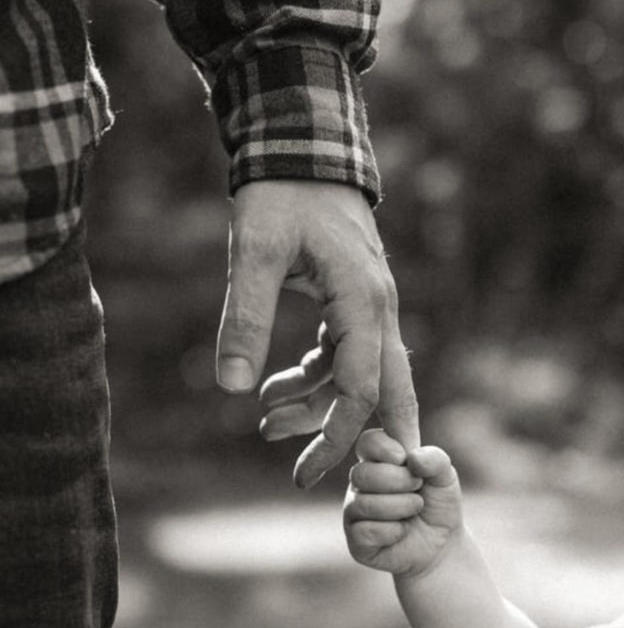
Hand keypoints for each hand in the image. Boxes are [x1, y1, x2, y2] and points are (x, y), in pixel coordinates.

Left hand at [216, 180, 418, 487]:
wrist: (302, 149)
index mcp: (364, 304)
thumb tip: (232, 389)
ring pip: (356, 376)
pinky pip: (343, 354)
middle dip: (351, 439)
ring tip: (264, 422)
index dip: (334, 439)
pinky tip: (273, 388)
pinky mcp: (352, 301)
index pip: (360, 392)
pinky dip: (312, 377)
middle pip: (385, 394)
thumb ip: (245, 317)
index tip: (302, 475)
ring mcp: (369, 306)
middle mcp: (378, 310)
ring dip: (315, 405)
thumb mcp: (254, 251)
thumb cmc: (280, 195)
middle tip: (319, 478)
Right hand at [344, 428, 462, 578]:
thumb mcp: (445, 477)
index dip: (386, 449)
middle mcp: (360, 483)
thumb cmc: (438, 503)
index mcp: (377, 460)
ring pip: (363, 504)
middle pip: (361, 474)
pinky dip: (393, 532)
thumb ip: (434, 460)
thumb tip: (412, 458)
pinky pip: (365, 532)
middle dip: (398, 481)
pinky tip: (402, 532)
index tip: (406, 460)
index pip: (367, 442)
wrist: (442, 544)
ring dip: (400, 507)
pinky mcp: (356, 540)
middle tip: (418, 488)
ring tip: (415, 508)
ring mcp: (354, 511)